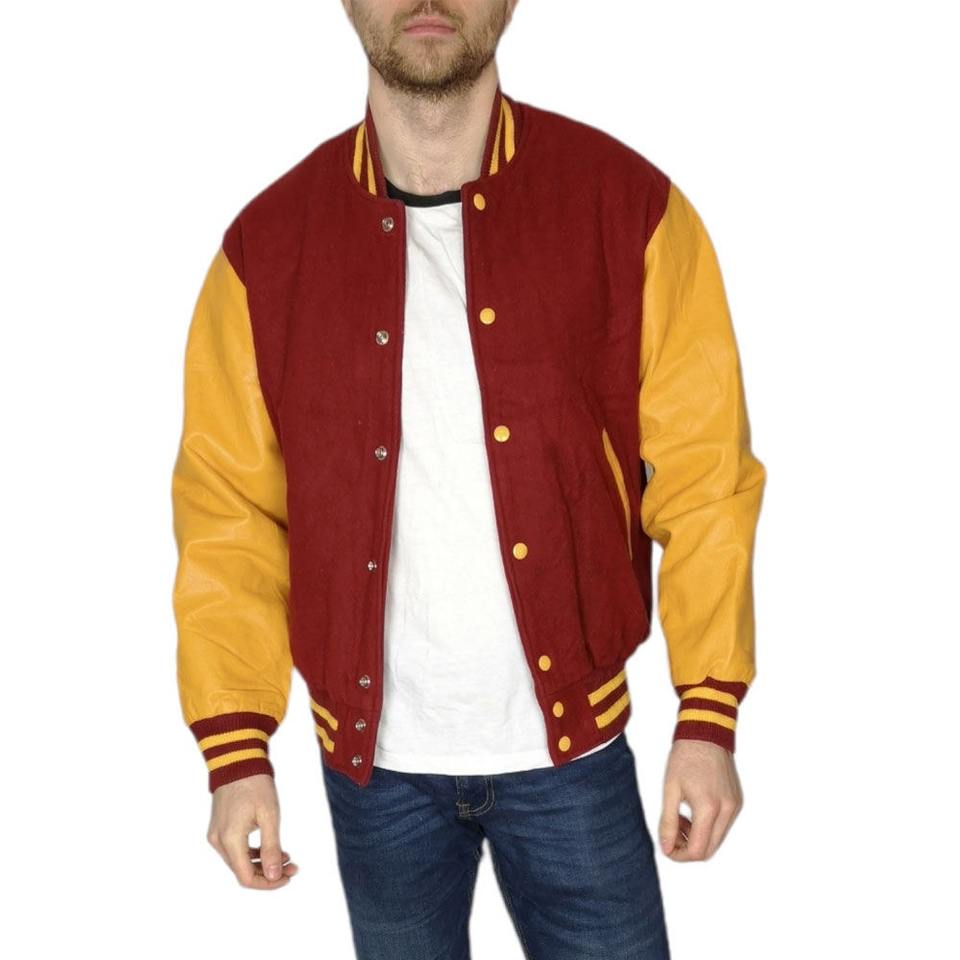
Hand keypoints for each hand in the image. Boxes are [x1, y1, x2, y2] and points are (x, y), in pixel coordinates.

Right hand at [206, 773, 298, 887]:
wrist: (238, 761)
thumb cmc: (255, 785)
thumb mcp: (269, 816)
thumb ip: (271, 848)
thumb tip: (274, 876)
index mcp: (229, 839)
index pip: (246, 877)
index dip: (268, 883)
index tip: (288, 876)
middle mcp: (218, 841)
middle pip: (243, 871)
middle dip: (269, 873)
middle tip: (293, 866)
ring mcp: (216, 835)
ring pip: (239, 862)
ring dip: (263, 863)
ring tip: (287, 857)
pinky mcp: (219, 828)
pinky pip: (235, 850)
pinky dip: (253, 853)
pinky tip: (271, 848)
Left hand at [658, 739, 742, 860]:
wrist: (706, 734)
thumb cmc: (685, 757)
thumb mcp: (670, 790)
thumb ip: (668, 822)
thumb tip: (666, 848)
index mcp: (709, 808)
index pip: (697, 850)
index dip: (679, 855)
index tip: (666, 847)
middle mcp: (727, 810)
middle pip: (709, 849)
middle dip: (688, 847)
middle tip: (671, 833)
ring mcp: (735, 807)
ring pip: (717, 839)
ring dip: (697, 837)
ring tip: (680, 818)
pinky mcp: (737, 801)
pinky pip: (723, 825)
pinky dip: (707, 826)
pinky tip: (693, 810)